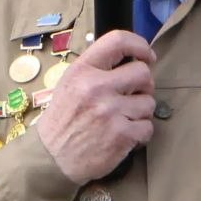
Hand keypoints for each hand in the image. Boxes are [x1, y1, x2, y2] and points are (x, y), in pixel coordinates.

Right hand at [35, 30, 156, 182]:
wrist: (50, 159)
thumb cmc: (63, 120)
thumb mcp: (70, 84)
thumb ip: (96, 69)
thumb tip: (132, 58)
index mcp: (83, 71)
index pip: (118, 41)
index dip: (140, 45)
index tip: (147, 56)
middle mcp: (96, 87)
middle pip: (143, 73)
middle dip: (143, 85)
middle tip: (133, 96)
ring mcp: (110, 111)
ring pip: (149, 102)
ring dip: (141, 112)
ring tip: (123, 119)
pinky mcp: (121, 135)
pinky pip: (148, 127)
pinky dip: (140, 133)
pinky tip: (125, 136)